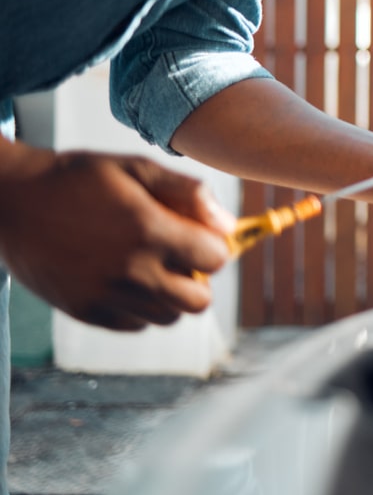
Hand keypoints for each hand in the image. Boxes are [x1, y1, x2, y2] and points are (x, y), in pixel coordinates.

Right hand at [0, 142, 234, 330]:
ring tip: (151, 267)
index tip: (198, 235)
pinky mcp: (84, 311)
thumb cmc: (79, 179)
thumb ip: (188, 193)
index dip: (213, 246)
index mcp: (149, 230)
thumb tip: (229, 226)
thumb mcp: (136, 168)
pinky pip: (135, 325)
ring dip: (170, 295)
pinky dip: (141, 308)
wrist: (12, 201)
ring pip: (168, 317)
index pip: (215, 259)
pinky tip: (126, 280)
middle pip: (199, 301)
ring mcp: (105, 295)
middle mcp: (130, 270)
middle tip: (179, 257)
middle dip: (199, 279)